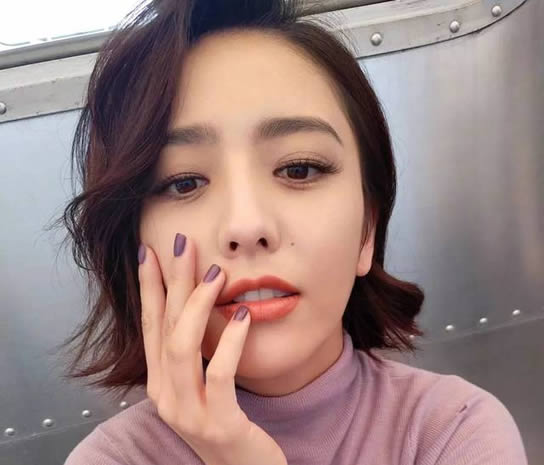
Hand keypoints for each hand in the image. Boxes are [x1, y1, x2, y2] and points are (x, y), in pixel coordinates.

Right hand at [138, 234, 287, 464]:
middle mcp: (165, 396)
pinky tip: (244, 316)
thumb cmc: (225, 423)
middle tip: (182, 244)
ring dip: (197, 305)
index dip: (149, 287)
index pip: (149, 325)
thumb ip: (194, 352)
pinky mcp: (219, 424)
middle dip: (171, 282)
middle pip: (163, 327)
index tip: (150, 252)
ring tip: (217, 273)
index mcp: (160, 383)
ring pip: (182, 347)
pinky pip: (219, 375)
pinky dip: (229, 342)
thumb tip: (195, 304)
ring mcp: (188, 413)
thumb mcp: (201, 385)